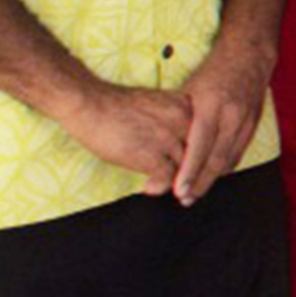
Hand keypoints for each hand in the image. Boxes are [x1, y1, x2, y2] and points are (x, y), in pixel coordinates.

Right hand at [60, 79, 193, 196]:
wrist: (88, 103)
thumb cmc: (116, 106)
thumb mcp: (157, 105)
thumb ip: (174, 121)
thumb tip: (182, 144)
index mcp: (186, 106)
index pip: (207, 135)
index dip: (205, 154)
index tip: (203, 168)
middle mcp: (183, 120)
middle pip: (201, 154)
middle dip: (197, 172)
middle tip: (193, 187)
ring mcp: (168, 138)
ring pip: (187, 168)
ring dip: (180, 183)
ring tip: (175, 193)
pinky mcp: (151, 155)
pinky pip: (168, 179)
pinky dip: (160, 187)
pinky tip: (149, 188)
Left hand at [171, 36, 275, 203]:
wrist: (249, 56)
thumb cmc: (212, 71)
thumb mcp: (190, 89)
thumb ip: (182, 117)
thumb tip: (164, 143)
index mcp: (212, 106)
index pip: (199, 147)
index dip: (189, 172)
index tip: (179, 191)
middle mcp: (232, 116)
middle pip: (217, 160)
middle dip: (201, 183)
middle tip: (185, 200)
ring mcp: (246, 122)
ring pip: (230, 160)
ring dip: (213, 179)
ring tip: (196, 192)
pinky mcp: (254, 125)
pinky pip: (239, 152)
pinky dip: (226, 167)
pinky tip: (213, 174)